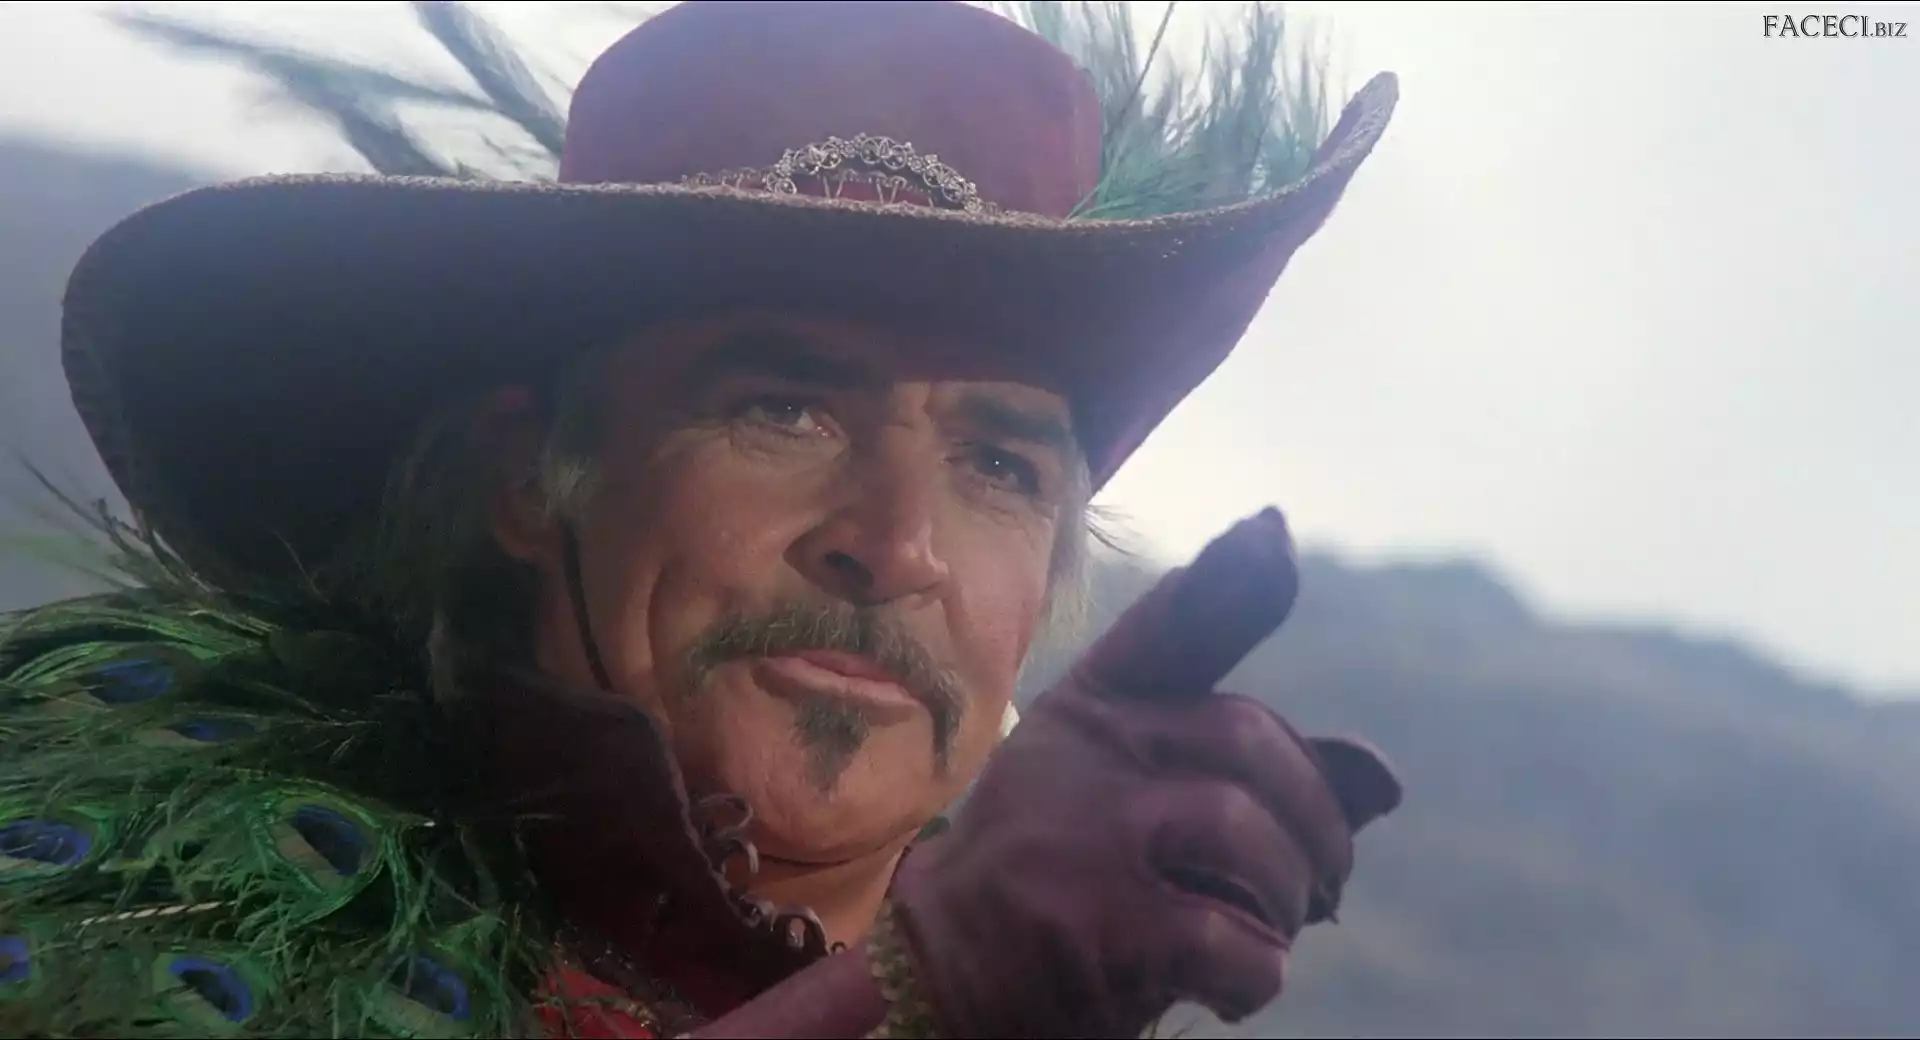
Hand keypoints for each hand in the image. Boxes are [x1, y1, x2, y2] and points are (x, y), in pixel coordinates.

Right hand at [885, 509, 1401, 1037]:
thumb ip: (1258, 778)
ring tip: (1262, 935)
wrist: (946, 973)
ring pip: (1247, 837)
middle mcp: (1082, 751)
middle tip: (1318, 885)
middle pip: (1247, 740)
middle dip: (1313, 822)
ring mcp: (1082, 834)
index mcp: (1093, 708)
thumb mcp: (1145, 805)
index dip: (1228, 579)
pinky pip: (1229, 940)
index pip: (1169, 629)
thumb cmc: (1071, 877)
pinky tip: (1228, 989)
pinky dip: (1255, 974)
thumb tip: (1386, 778)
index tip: (1272, 532)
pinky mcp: (1091, 926)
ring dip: (1286, 903)